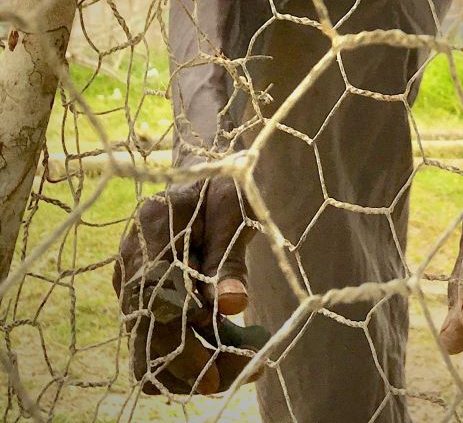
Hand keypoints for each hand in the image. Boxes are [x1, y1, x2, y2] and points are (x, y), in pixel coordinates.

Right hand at [113, 178, 267, 395]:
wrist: (201, 174)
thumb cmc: (221, 185)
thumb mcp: (235, 211)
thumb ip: (230, 257)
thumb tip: (233, 305)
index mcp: (151, 226)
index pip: (152, 297)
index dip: (181, 336)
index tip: (220, 360)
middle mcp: (131, 260)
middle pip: (146, 335)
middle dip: (193, 364)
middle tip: (248, 371)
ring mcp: (132, 283)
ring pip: (149, 350)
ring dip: (196, 367)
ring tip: (249, 362)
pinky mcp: (143, 301)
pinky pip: (158, 342)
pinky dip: (194, 355)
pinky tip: (234, 348)